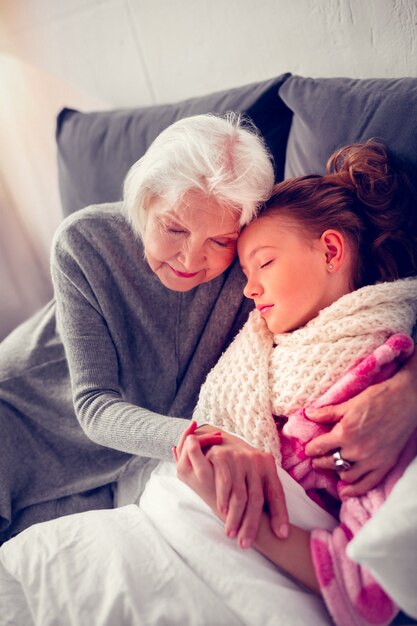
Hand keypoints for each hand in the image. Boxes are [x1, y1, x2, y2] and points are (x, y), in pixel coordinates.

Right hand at [175, 422, 288, 547]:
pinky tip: (222, 512)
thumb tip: (282, 533)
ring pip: (240, 495)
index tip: (282, 536)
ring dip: (235, 517)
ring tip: (232, 534)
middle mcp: (255, 460)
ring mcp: (238, 458)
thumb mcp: (256, 475)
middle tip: (246, 544)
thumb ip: (267, 496)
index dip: (280, 515)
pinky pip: (224, 483)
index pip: (276, 494)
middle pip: (257, 498)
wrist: (218, 439)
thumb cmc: (240, 467)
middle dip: (251, 524)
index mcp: (268, 465)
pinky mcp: (221, 456)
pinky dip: (223, 499)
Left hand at [305, 351, 416, 496]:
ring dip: (336, 472)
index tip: (309, 450)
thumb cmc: (378, 398)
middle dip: (320, 462)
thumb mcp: (349, 404)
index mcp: (345, 433)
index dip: (311, 449)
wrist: (405, 401)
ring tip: (332, 467)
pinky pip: (367, 484)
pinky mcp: (384, 465)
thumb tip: (308, 414)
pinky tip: (346, 492)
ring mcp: (371, 460)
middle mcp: (356, 450)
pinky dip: (355, 490)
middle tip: (316, 461)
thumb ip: (327, 412)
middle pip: (330, 462)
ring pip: (346, 474)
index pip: (320, 447)